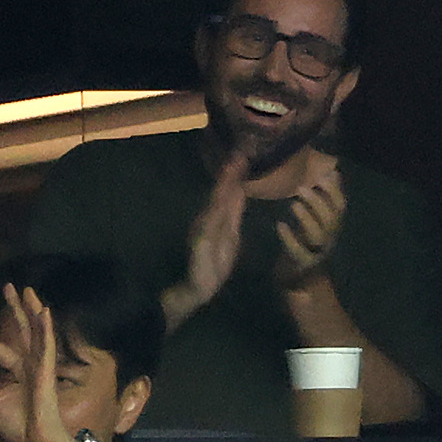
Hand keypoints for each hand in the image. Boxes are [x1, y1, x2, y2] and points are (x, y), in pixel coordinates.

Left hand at [0, 282, 77, 441]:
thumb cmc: (20, 427)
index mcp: (17, 374)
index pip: (1, 351)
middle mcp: (29, 366)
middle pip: (22, 332)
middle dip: (16, 310)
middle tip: (9, 287)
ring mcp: (39, 366)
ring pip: (35, 332)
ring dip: (32, 310)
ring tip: (27, 290)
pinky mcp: (46, 370)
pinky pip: (46, 346)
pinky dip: (46, 328)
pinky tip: (45, 311)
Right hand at [163, 148, 250, 327]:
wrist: (199, 287)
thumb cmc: (214, 262)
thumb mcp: (230, 234)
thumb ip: (233, 212)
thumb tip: (240, 188)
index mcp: (218, 217)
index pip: (228, 193)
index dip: (235, 175)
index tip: (243, 156)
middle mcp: (209, 219)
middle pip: (222, 194)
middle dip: (230, 175)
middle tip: (239, 154)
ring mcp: (204, 230)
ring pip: (216, 205)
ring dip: (223, 188)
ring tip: (231, 170)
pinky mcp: (201, 244)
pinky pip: (209, 226)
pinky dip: (215, 213)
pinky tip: (220, 202)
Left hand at [274, 151, 345, 288]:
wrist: (301, 280)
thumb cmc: (306, 243)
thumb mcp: (316, 220)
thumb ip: (323, 198)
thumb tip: (332, 170)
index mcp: (333, 225)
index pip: (340, 206)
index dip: (334, 191)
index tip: (322, 175)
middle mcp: (329, 238)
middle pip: (331, 219)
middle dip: (318, 201)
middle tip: (301, 187)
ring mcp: (318, 252)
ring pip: (318, 235)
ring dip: (307, 218)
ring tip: (293, 204)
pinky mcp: (304, 264)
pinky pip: (299, 252)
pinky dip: (290, 239)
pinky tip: (280, 225)